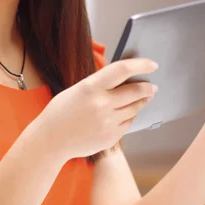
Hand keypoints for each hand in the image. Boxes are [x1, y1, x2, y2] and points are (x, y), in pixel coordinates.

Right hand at [38, 59, 157, 159]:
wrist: (51, 140)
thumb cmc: (60, 112)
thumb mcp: (77, 90)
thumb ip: (99, 85)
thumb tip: (123, 80)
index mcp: (90, 87)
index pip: (122, 70)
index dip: (141, 65)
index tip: (152, 64)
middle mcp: (102, 104)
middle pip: (136, 91)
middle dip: (148, 88)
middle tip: (153, 86)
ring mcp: (108, 122)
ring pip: (135, 108)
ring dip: (141, 102)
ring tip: (144, 98)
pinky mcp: (111, 137)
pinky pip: (128, 123)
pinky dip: (130, 117)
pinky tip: (127, 113)